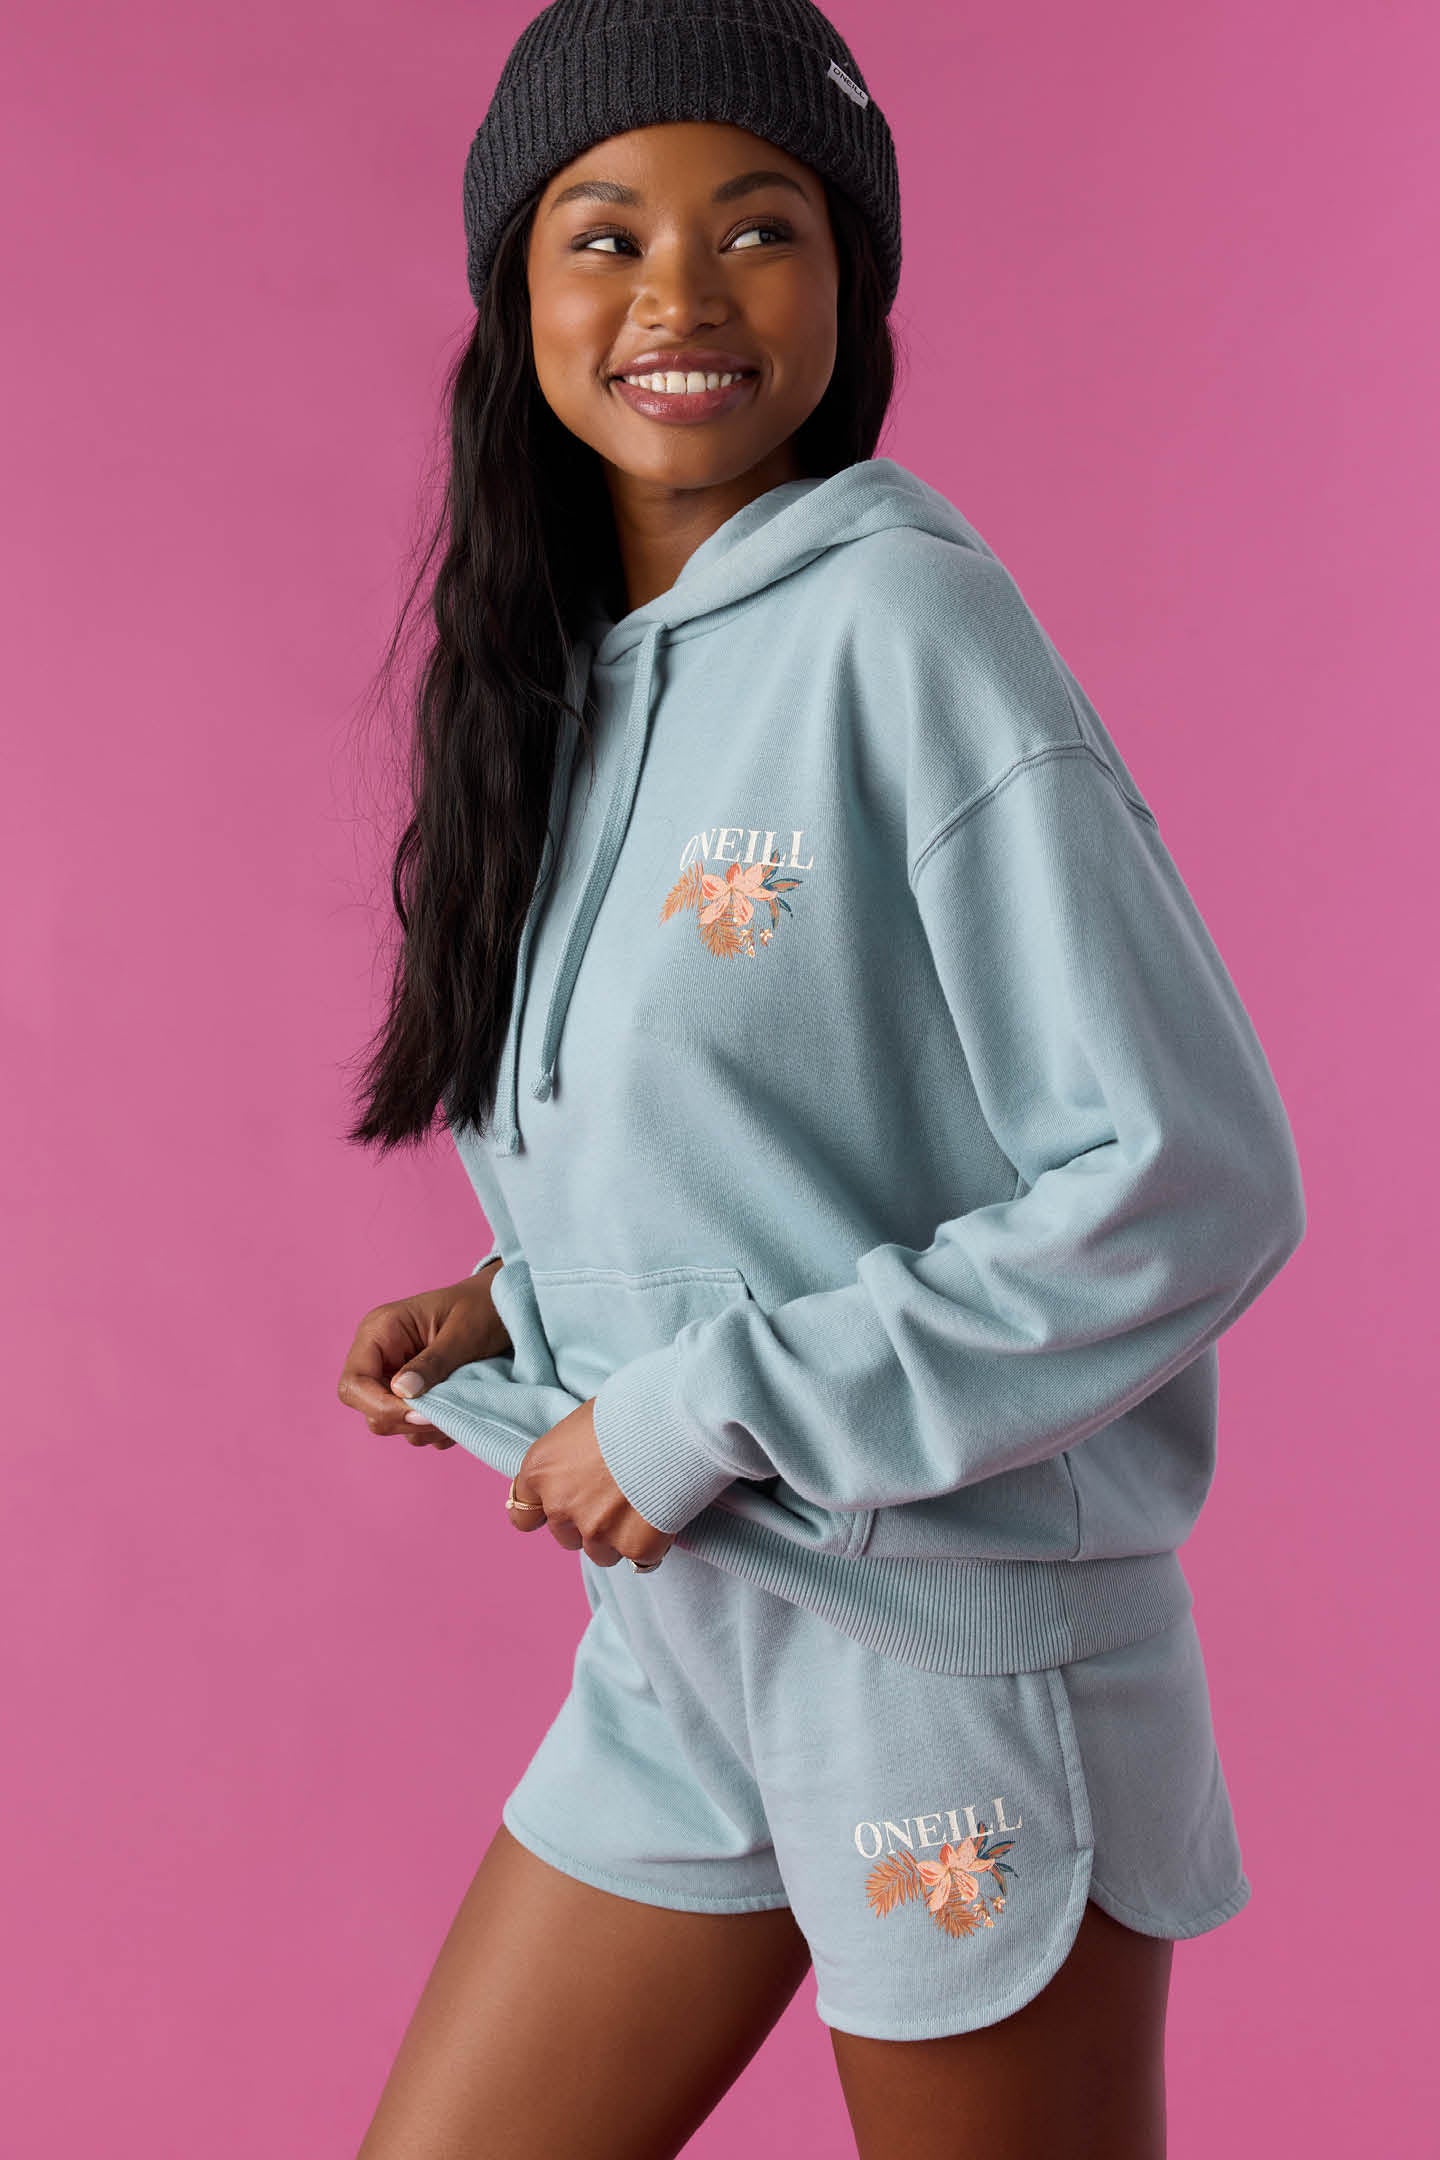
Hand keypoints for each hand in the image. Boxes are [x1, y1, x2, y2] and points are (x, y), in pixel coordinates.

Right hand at [337, 1262, 508, 1450]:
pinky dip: (437, 1428)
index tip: (423, 1414)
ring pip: (391, 1422)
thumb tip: (401, 1392)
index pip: (355, 1382)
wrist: (507, 1305)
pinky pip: (413, 1426)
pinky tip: (462, 1410)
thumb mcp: (463, 1334)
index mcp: (381, 1331)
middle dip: (406, 1418)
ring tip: (462, 1406)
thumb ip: (432, 1363)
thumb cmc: (486, 1307)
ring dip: (425, 1426)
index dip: (380, 1406)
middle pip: (368, 1408)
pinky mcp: (415, 1393)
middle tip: (447, 1414)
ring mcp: (396, 1376)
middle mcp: (381, 1355)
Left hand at [508, 1396, 674, 1569]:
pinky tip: (666, 1513)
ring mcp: (596, 1530)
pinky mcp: (634, 1546)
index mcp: (542, 1469)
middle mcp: (561, 1504)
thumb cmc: (633, 1405)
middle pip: (565, 1536)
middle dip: (588, 1523)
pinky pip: (641, 1557)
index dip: (542, 1512)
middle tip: (617, 1498)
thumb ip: (574, 1456)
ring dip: (618, 1538)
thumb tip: (585, 1465)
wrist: (677, 1418)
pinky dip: (653, 1542)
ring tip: (644, 1505)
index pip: (523, 1513)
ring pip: (600, 1553)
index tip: (556, 1510)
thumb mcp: (586, 1421)